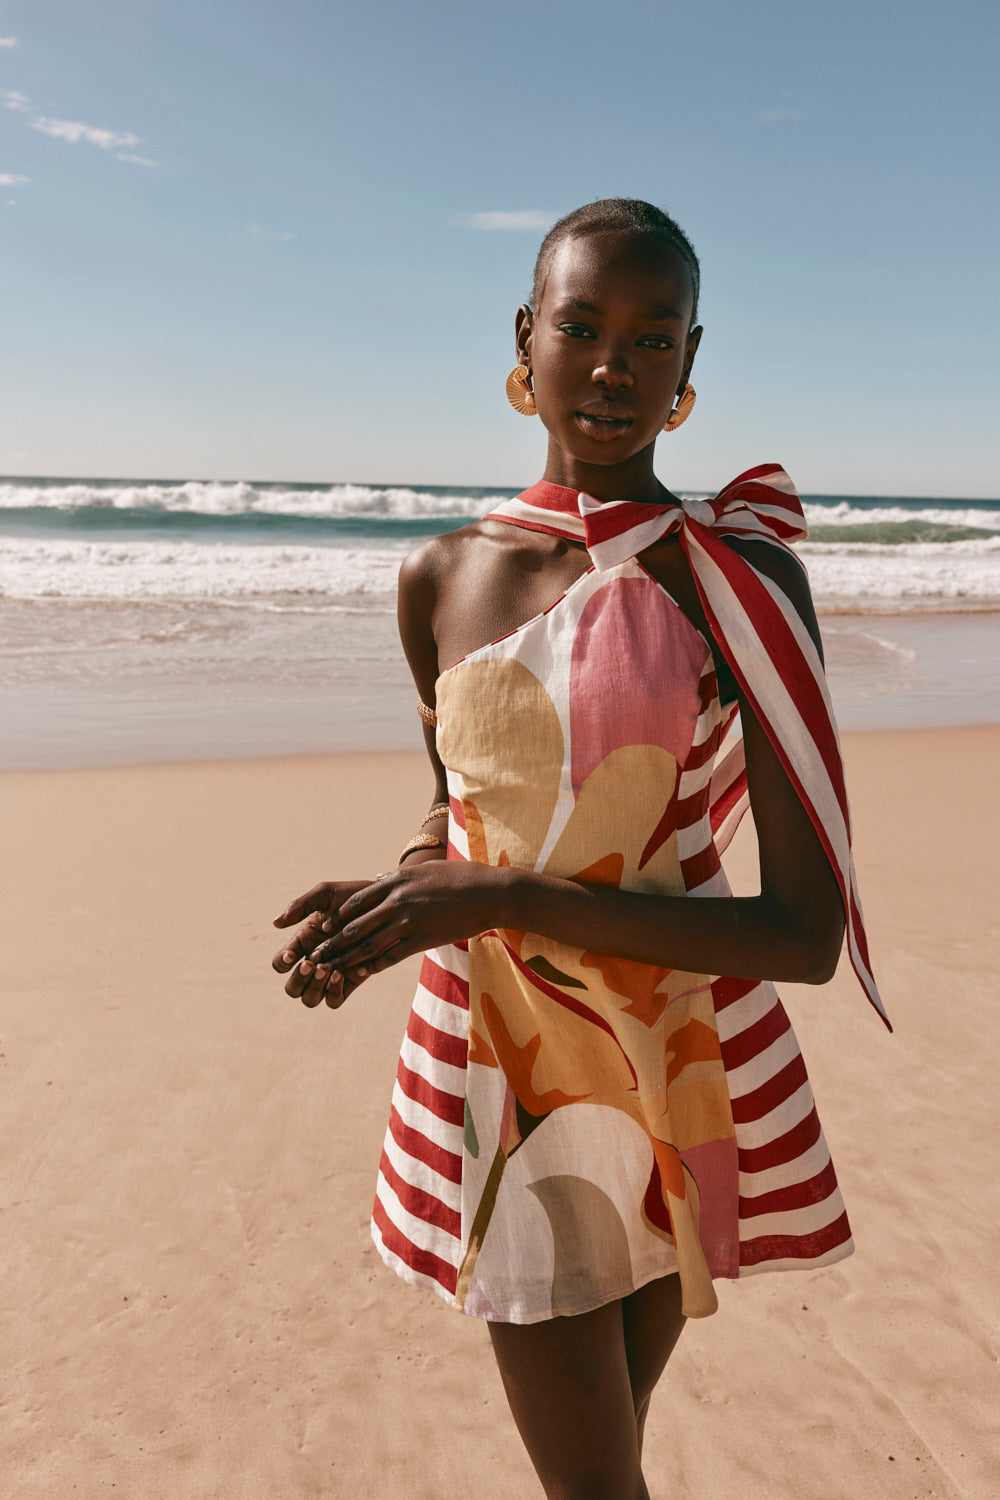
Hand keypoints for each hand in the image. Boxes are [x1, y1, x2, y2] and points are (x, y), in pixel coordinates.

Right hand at [272, 880, 372, 1007]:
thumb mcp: (326, 894)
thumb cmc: (354, 896)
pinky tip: (340, 973)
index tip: (291, 954)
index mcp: (303, 943)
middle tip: (310, 963)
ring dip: (313, 988)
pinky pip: (334, 1000)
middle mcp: (314, 962)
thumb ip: (301, 905)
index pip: (281, 963)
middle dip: (297, 979)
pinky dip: (332, 992)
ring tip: (325, 968)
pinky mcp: (351, 981)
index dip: (281, 962)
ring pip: (310, 998)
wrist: (386, 904)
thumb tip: (275, 923)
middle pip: (292, 988)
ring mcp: (331, 974)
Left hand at [306, 860, 511, 978]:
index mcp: (395, 883)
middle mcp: (396, 902)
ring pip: (369, 944)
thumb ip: (397, 876)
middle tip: (315, 955)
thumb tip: (378, 877)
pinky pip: (392, 956)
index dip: (337, 917)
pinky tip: (363, 974)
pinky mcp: (422, 939)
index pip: (356, 902)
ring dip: (348, 959)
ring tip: (331, 970)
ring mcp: (408, 922)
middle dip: (333, 943)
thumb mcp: (424, 871)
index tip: (322, 928)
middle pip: (356, 925)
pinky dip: (374, 966)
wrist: (487, 892)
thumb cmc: (458, 877)